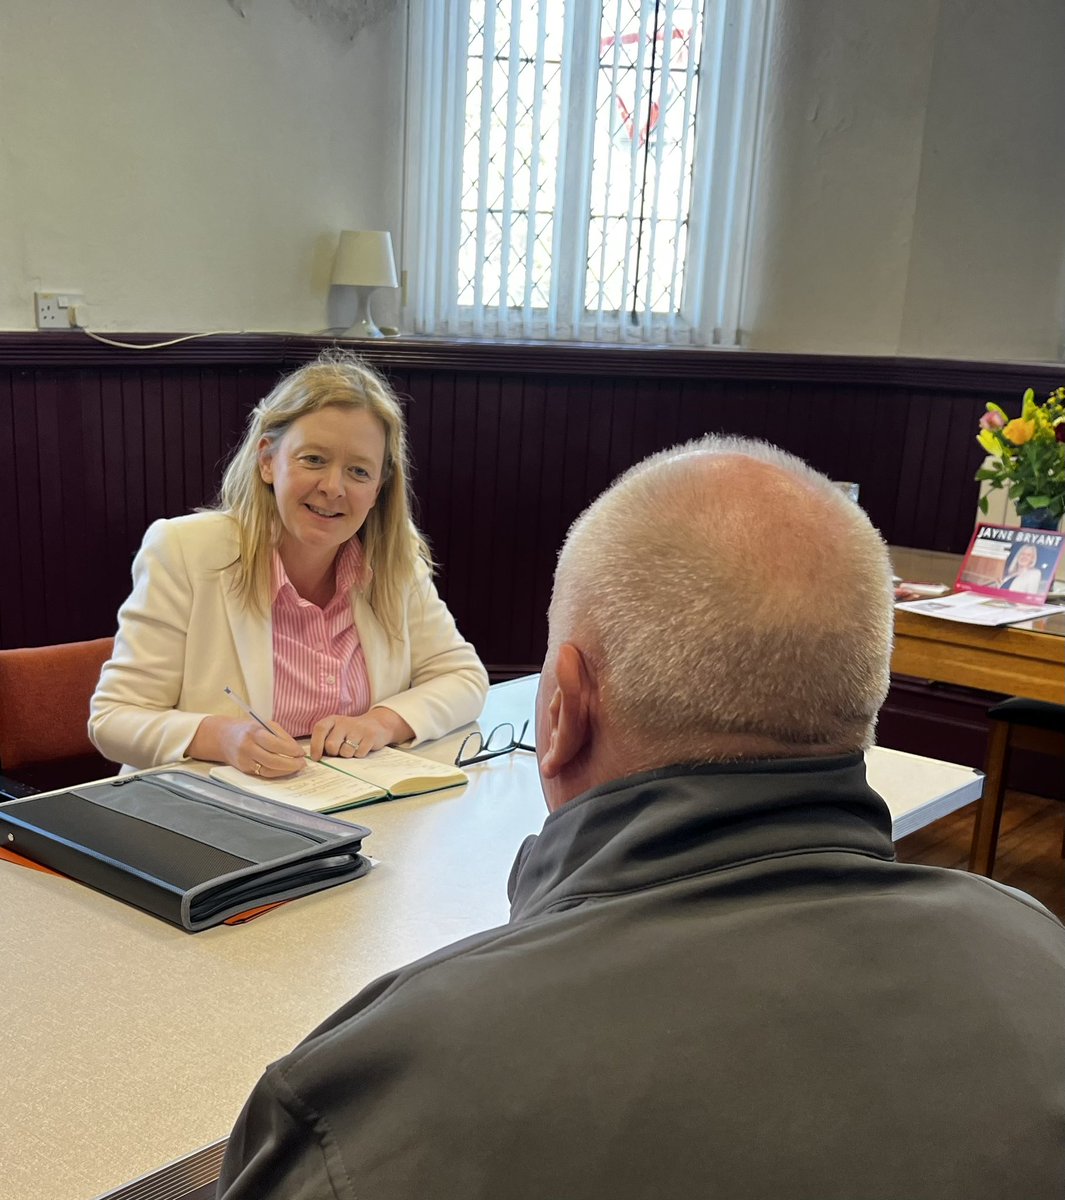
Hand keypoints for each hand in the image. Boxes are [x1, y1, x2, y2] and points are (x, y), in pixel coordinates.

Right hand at [188, 715, 303, 778]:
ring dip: (285, 771)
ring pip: (268, 770)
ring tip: (296, 767)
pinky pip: (263, 774)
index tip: (301, 753)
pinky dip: (276, 773)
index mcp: (254, 732)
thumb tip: (297, 749)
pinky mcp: (244, 769)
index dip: (291, 750)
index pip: (276, 744)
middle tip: (302, 764)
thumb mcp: (265, 725)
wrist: (224, 737)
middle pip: (273, 760)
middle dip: (291, 764)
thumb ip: (281, 736)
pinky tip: (285, 770)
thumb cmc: (249, 729)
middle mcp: (248, 747)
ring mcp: (245, 760)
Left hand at [309, 706, 415, 761]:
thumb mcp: (336, 732)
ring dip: (348, 756)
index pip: (320, 729)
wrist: (376, 724)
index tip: (317, 758)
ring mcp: (358, 728)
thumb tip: (317, 759)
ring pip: (345, 752)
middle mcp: (344, 722)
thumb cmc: (350, 733)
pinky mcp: (370, 735)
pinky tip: (361, 748)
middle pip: (331, 745)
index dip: (316, 745)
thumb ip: (325, 742)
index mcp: (333, 720)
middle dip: (334, 754)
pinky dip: (359, 755)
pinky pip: (359, 754)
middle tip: (339, 752)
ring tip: (352, 749)